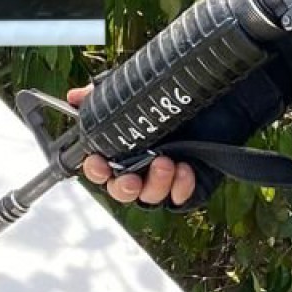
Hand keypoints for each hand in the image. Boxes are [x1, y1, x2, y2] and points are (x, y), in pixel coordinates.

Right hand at [72, 85, 197, 207]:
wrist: (216, 103)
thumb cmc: (171, 102)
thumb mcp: (137, 93)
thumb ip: (103, 96)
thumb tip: (75, 96)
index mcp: (121, 152)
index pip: (100, 169)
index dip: (96, 169)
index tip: (98, 162)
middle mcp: (138, 170)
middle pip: (121, 191)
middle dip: (124, 187)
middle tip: (133, 179)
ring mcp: (161, 181)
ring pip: (149, 197)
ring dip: (156, 183)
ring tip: (166, 163)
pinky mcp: (185, 187)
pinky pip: (178, 198)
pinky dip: (181, 187)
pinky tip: (184, 170)